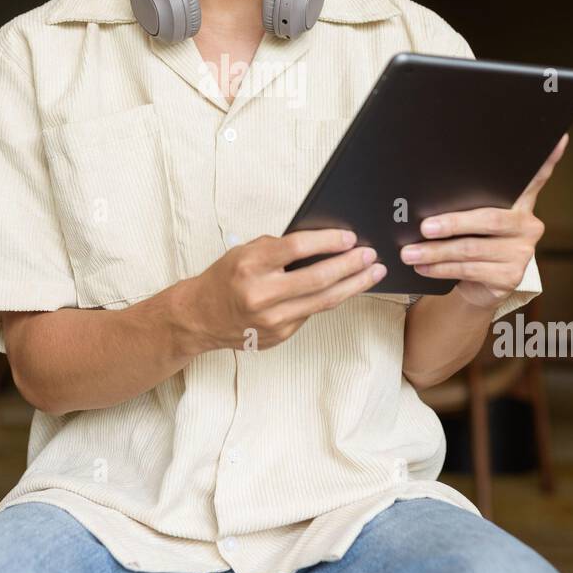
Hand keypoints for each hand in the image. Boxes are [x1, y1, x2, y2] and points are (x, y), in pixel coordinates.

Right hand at [181, 229, 386, 352]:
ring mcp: (272, 319)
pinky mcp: (280, 335)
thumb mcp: (245, 252)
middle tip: (371, 255)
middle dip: (351, 265)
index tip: (350, 237)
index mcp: (250, 265)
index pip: (297, 248)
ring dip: (353, 285)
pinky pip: (311, 313)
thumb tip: (324, 243)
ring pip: (323, 301)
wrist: (200, 316)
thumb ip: (279, 248)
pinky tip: (346, 288)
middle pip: (318, 278)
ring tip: (372, 273)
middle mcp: (261, 294)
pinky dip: (330, 299)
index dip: (328, 241)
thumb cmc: (226, 278)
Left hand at [399, 133, 568, 306]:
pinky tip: (424, 267)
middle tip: (425, 227)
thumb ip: (466, 204)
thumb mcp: (472, 221)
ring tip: (411, 252)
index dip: (548, 159)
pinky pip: (470, 269)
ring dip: (436, 251)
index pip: (536, 178)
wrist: (478, 286)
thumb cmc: (473, 243)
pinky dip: (442, 268)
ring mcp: (522, 252)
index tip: (558, 137)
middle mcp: (527, 225)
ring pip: (472, 248)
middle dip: (452, 223)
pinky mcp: (511, 276)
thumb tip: (427, 200)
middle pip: (489, 219)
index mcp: (519, 203)